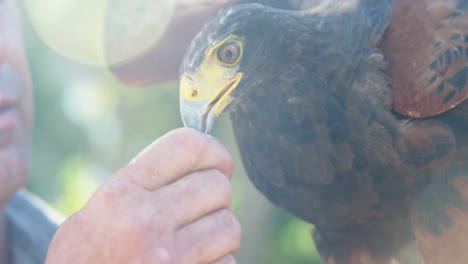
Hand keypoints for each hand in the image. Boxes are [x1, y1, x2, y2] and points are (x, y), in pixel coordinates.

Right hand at [45, 128, 239, 263]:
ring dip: (219, 233)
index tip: (219, 162)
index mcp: (121, 194)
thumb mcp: (94, 212)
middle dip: (215, 195)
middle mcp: (146, 222)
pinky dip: (217, 262)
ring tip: (195, 240)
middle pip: (218, 185)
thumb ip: (142, 182)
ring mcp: (169, 258)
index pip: (187, 146)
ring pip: (229, 226)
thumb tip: (200, 157)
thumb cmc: (84, 259)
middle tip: (200, 208)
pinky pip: (228, 262)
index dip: (213, 150)